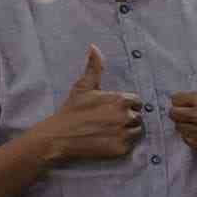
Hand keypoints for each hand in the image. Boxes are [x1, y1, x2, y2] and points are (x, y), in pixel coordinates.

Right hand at [41, 48, 143, 164]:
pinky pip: (130, 146)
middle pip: (138, 117)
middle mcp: (126, 116)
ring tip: (109, 131)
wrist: (58, 137)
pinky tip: (108, 141)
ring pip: (137, 132)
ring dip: (128, 132)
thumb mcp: (83, 87)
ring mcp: (124, 134)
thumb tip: (94, 47)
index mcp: (121, 100)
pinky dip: (122, 145)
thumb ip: (94, 67)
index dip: (126, 105)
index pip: (136, 102)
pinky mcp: (121, 150)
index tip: (112, 110)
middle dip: (127, 118)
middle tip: (109, 122)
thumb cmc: (71, 111)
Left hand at [168, 43, 196, 157]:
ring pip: (179, 128)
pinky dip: (191, 137)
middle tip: (191, 112)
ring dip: (185, 125)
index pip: (175, 99)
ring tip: (196, 122)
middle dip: (180, 112)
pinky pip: (187, 140)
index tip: (190, 101)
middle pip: (173, 114)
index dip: (181, 99)